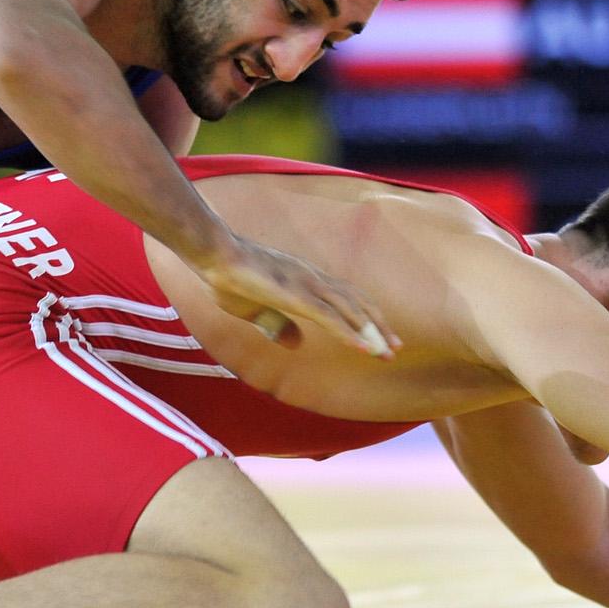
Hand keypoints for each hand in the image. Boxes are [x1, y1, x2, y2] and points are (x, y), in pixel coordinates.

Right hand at [193, 234, 400, 358]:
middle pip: (357, 302)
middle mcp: (312, 278)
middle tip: (395, 350)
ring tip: (387, 354)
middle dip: (378, 326)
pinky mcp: (295, 295)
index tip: (379, 338)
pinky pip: (329, 317)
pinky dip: (350, 333)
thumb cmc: (227, 277)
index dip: (365, 316)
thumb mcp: (255, 309)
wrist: (213, 253)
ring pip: (350, 310)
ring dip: (371, 332)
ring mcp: (306, 284)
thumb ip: (277, 324)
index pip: (345, 297)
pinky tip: (364, 349)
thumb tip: (296, 343)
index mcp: (304, 279)